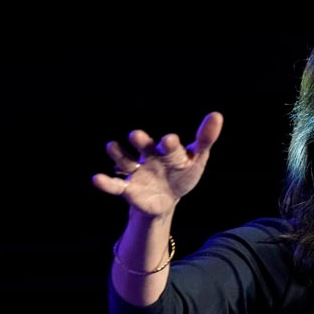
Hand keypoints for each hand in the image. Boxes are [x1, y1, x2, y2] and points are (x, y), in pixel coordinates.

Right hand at [92, 112, 223, 217]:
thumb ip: (205, 139)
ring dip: (119, 154)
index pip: (169, 145)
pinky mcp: (128, 189)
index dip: (170, 144)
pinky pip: (115, 185)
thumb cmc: (182, 173)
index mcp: (167, 150)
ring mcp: (137, 172)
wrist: (166, 199)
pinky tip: (96, 179)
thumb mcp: (196, 159)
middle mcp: (149, 157)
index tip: (170, 140)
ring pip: (126, 161)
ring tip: (111, 146)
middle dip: (141, 142)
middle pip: (144, 147)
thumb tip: (217, 115)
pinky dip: (105, 183)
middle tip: (137, 135)